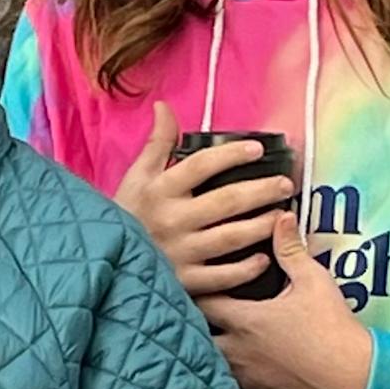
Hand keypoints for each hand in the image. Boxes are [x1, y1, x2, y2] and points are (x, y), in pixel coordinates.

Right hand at [113, 100, 296, 300]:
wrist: (105, 261)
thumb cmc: (127, 215)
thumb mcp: (137, 176)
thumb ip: (156, 142)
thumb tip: (164, 106)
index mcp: (160, 190)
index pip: (201, 165)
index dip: (232, 155)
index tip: (257, 149)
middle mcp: (172, 220)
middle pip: (226, 201)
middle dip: (261, 190)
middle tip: (285, 184)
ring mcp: (180, 253)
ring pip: (230, 237)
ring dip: (260, 226)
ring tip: (280, 216)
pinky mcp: (185, 282)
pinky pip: (222, 277)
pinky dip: (245, 269)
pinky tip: (264, 258)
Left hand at [199, 218, 377, 388]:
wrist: (354, 378)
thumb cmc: (333, 328)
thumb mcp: (313, 280)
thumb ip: (290, 249)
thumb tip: (281, 218)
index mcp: (245, 320)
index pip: (201, 300)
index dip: (197, 287)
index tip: (196, 277)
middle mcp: (237, 351)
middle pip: (195, 334)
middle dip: (192, 319)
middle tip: (195, 305)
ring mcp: (244, 377)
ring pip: (208, 360)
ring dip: (207, 346)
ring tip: (210, 331)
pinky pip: (227, 382)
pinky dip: (225, 369)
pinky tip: (235, 358)